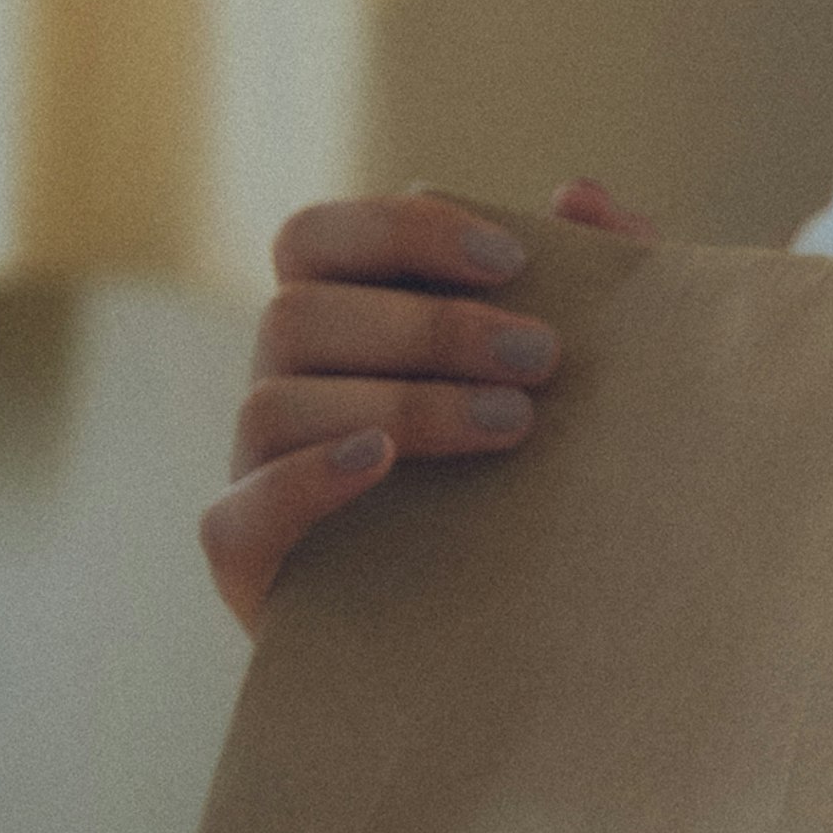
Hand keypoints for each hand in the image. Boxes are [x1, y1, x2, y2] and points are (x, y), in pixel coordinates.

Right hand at [201, 178, 653, 629]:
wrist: (533, 639)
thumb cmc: (549, 474)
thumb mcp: (586, 374)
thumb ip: (595, 274)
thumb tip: (576, 194)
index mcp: (340, 323)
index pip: (319, 237)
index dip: (403, 230)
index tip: (512, 261)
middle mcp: (284, 386)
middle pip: (298, 311)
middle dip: (428, 327)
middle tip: (542, 361)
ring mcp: (258, 471)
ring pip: (274, 401)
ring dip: (399, 400)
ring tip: (512, 424)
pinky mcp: (251, 559)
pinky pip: (237, 509)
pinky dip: (306, 477)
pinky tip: (381, 463)